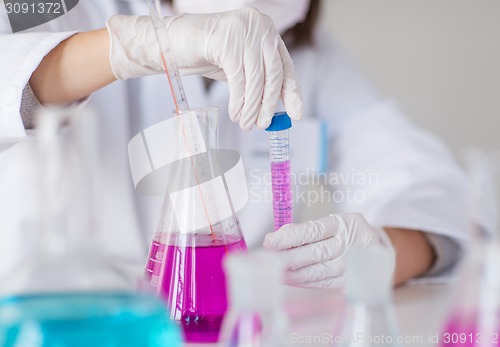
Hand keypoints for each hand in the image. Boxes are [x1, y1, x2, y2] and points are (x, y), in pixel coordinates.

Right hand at [106, 8, 302, 129]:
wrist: (172, 42)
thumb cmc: (206, 54)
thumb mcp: (239, 67)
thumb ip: (258, 79)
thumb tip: (276, 107)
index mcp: (266, 31)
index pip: (285, 65)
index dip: (292, 91)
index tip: (297, 113)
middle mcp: (259, 26)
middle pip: (274, 73)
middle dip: (269, 104)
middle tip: (263, 125)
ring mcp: (243, 31)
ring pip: (256, 79)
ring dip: (251, 107)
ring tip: (246, 124)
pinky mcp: (227, 41)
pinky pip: (239, 80)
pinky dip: (238, 101)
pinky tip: (235, 113)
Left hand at [263, 213, 394, 288]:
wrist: (381, 253)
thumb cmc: (349, 235)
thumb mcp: (333, 224)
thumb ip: (307, 230)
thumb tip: (276, 238)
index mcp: (344, 224)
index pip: (313, 230)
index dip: (289, 237)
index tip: (270, 242)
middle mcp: (349, 244)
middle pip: (313, 253)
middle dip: (286, 258)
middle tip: (268, 260)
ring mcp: (352, 266)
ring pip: (316, 271)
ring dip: (291, 273)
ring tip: (274, 272)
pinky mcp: (350, 283)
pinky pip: (322, 284)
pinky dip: (303, 282)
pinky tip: (289, 279)